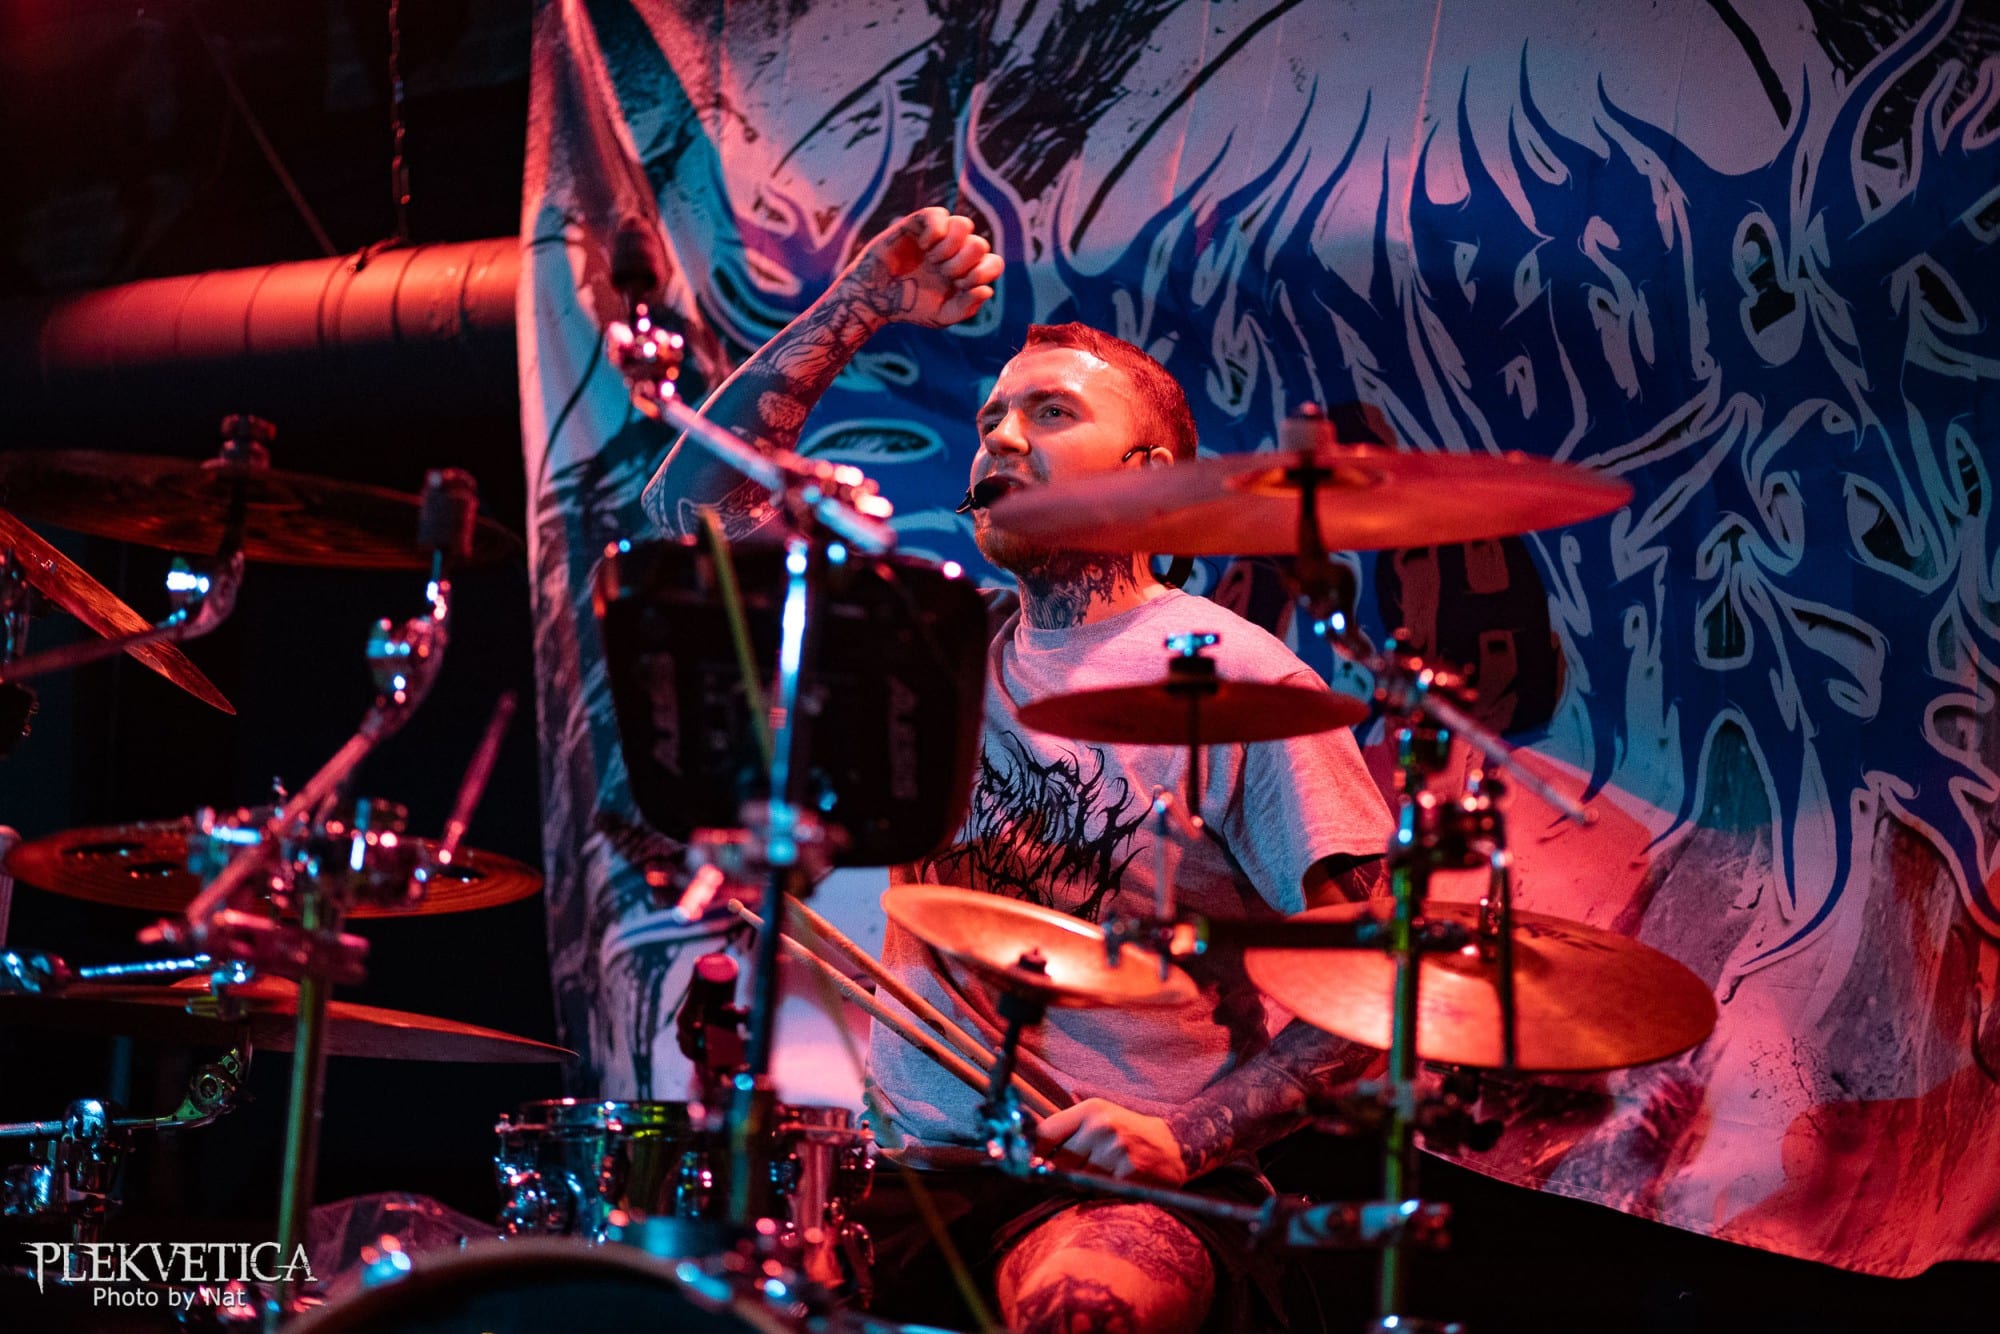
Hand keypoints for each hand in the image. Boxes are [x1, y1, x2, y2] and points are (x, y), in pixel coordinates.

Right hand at [834, 206, 1002, 330]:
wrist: (874, 296)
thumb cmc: (908, 306)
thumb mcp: (941, 316)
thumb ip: (967, 307)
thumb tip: (987, 290)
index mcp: (966, 272)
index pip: (994, 263)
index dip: (982, 272)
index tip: (960, 285)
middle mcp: (956, 251)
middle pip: (980, 243)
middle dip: (962, 262)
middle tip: (942, 273)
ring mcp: (939, 235)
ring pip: (964, 224)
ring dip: (950, 246)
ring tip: (932, 259)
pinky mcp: (919, 223)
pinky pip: (939, 215)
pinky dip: (934, 231)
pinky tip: (923, 245)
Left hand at [1034, 1098, 1188, 1186]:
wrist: (1174, 1146)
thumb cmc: (1128, 1132)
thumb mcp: (1099, 1119)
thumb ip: (1067, 1132)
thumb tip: (1031, 1156)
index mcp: (1090, 1110)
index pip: (1046, 1133)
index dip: (1033, 1153)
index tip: (1027, 1164)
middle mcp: (1101, 1126)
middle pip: (1061, 1160)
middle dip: (1062, 1172)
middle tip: (1076, 1172)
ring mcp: (1116, 1149)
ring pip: (1078, 1179)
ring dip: (1083, 1184)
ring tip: (1101, 1176)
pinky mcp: (1128, 1172)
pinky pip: (1099, 1191)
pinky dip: (1100, 1193)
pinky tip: (1114, 1184)